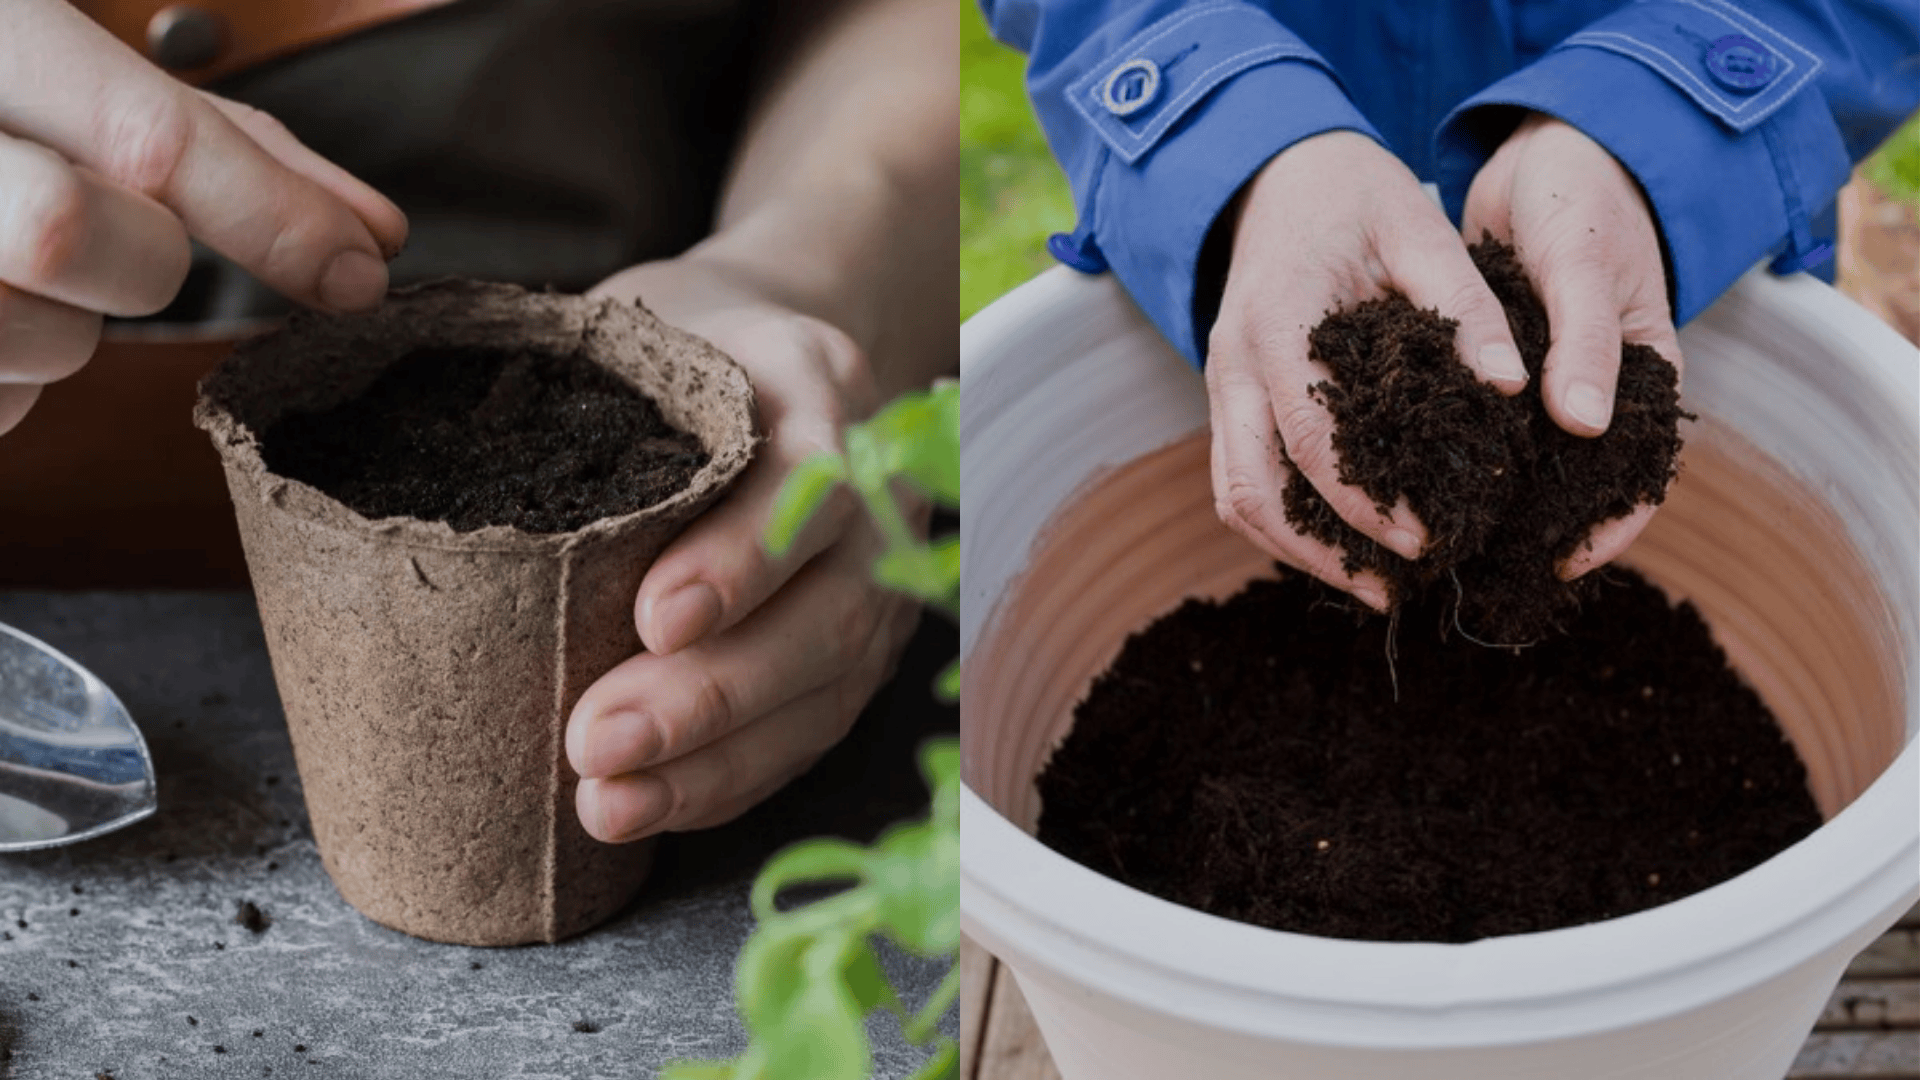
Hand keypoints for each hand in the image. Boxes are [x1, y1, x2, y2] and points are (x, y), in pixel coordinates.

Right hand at [0, 0, 405, 435]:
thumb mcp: (48, 67)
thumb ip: (219, 142)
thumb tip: (371, 233)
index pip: (148, 133)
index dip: (276, 213)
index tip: (359, 268)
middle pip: (84, 237)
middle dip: (141, 261)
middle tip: (121, 243)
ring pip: (39, 344)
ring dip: (60, 331)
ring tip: (2, 271)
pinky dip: (3, 381)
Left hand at [565, 255, 919, 842]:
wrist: (774, 355)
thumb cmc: (681, 343)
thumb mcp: (641, 318)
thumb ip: (584, 375)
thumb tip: (420, 430)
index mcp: (818, 387)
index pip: (808, 482)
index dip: (741, 558)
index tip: (654, 617)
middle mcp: (879, 496)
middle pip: (828, 613)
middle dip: (713, 694)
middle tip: (598, 741)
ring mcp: (878, 583)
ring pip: (825, 691)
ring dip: (717, 760)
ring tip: (610, 802)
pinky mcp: (859, 654)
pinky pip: (809, 734)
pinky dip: (730, 781)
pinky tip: (651, 806)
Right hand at [1207, 131, 1525, 608]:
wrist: (1277, 169)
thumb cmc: (1353, 193)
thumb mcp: (1418, 228)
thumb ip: (1463, 307)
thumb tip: (1514, 389)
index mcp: (1277, 322)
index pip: (1310, 439)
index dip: (1365, 503)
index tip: (1427, 538)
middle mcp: (1232, 363)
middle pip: (1251, 490)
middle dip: (1322, 552)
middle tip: (1398, 587)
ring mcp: (1221, 383)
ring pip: (1236, 496)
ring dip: (1295, 550)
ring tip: (1372, 583)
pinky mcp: (1230, 395)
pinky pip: (1238, 477)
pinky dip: (1282, 521)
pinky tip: (1342, 543)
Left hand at [1463, 112, 1682, 577]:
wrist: (1545, 150)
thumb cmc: (1585, 199)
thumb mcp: (1586, 268)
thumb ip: (1586, 342)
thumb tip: (1582, 425)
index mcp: (1639, 379)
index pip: (1635, 476)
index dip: (1609, 527)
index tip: (1562, 564)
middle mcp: (1591, 391)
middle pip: (1568, 481)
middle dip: (1529, 528)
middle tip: (1477, 565)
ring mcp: (1542, 382)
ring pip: (1516, 458)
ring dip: (1479, 495)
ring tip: (1431, 538)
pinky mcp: (1494, 368)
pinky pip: (1474, 422)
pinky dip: (1445, 447)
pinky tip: (1399, 475)